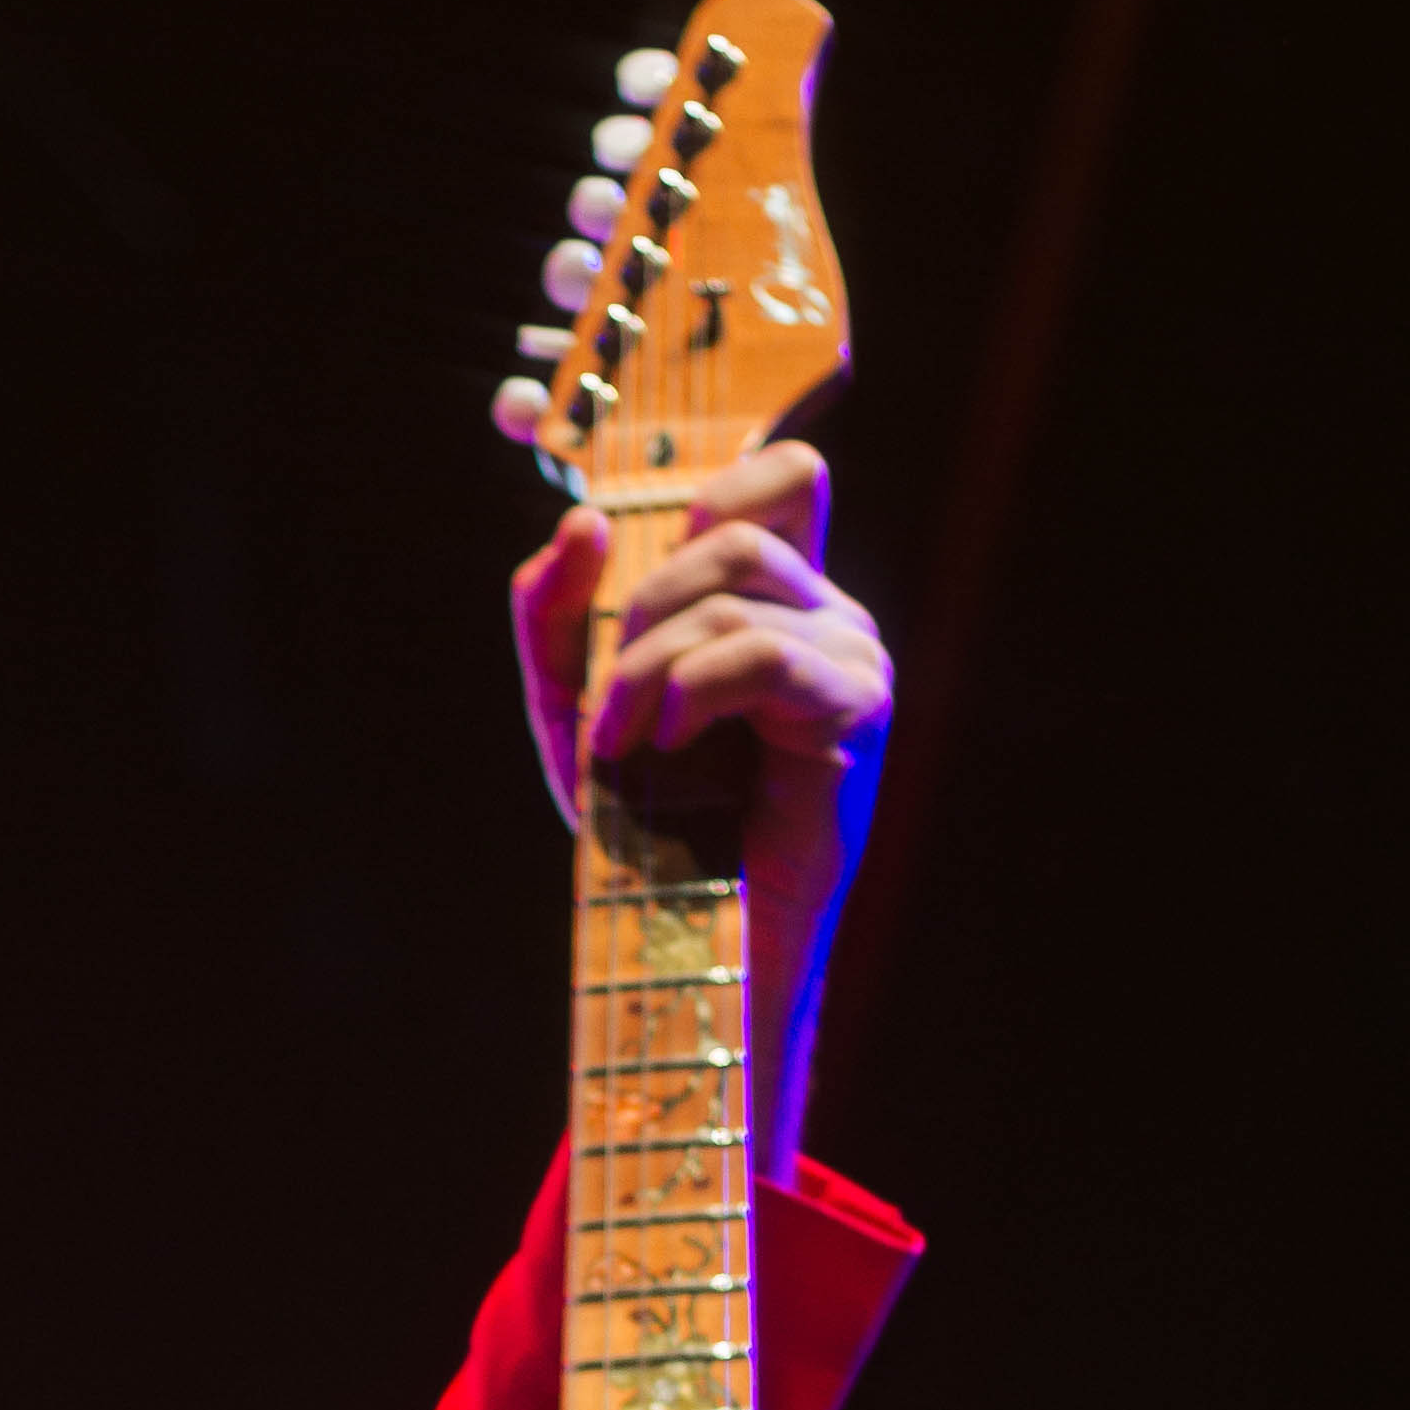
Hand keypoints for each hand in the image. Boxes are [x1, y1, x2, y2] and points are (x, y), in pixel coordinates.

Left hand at [509, 446, 891, 1176]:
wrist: (687, 932)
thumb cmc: (642, 822)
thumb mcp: (571, 702)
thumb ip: (555, 611)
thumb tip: (579, 522)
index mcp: (779, 598)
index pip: (783, 478)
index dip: (718, 482)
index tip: (639, 548)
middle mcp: (828, 614)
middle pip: (734, 525)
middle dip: (642, 605)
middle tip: (610, 702)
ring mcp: (852, 655)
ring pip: (733, 591)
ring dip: (647, 667)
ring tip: (623, 746)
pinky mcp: (855, 708)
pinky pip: (759, 650)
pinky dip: (688, 691)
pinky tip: (662, 745)